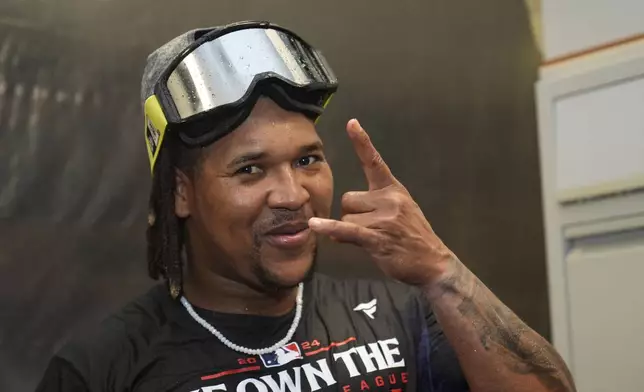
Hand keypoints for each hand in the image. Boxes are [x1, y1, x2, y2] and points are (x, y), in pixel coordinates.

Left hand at [308, 119, 454, 286]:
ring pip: (346, 217)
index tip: (351, 123)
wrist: (432, 262)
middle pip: (348, 199)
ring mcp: (384, 218)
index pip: (374, 161)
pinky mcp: (377, 237)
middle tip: (372, 229)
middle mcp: (389, 199)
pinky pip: (346, 229)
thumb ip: (371, 209)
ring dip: (352, 232)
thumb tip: (335, 226)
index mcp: (393, 189)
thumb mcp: (399, 213)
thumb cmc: (412, 237)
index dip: (362, 142)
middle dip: (352, 215)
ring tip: (375, 240)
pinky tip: (314, 226)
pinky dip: (329, 229)